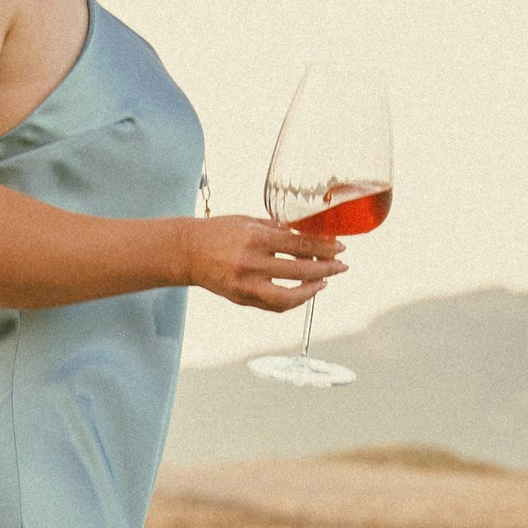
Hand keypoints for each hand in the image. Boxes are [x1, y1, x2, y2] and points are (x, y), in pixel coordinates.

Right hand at [186, 217, 346, 313]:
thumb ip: (277, 228)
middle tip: (341, 265)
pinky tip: (304, 291)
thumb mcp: (249, 221)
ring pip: (289, 296)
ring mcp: (246, 285)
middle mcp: (252, 263)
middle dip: (326, 268)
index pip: (300, 244)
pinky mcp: (242, 299)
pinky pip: (275, 305)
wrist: (186, 252)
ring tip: (325, 281)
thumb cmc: (218, 232)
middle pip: (300, 271)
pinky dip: (293, 300)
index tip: (340, 247)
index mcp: (255, 239)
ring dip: (312, 290)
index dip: (324, 247)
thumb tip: (308, 232)